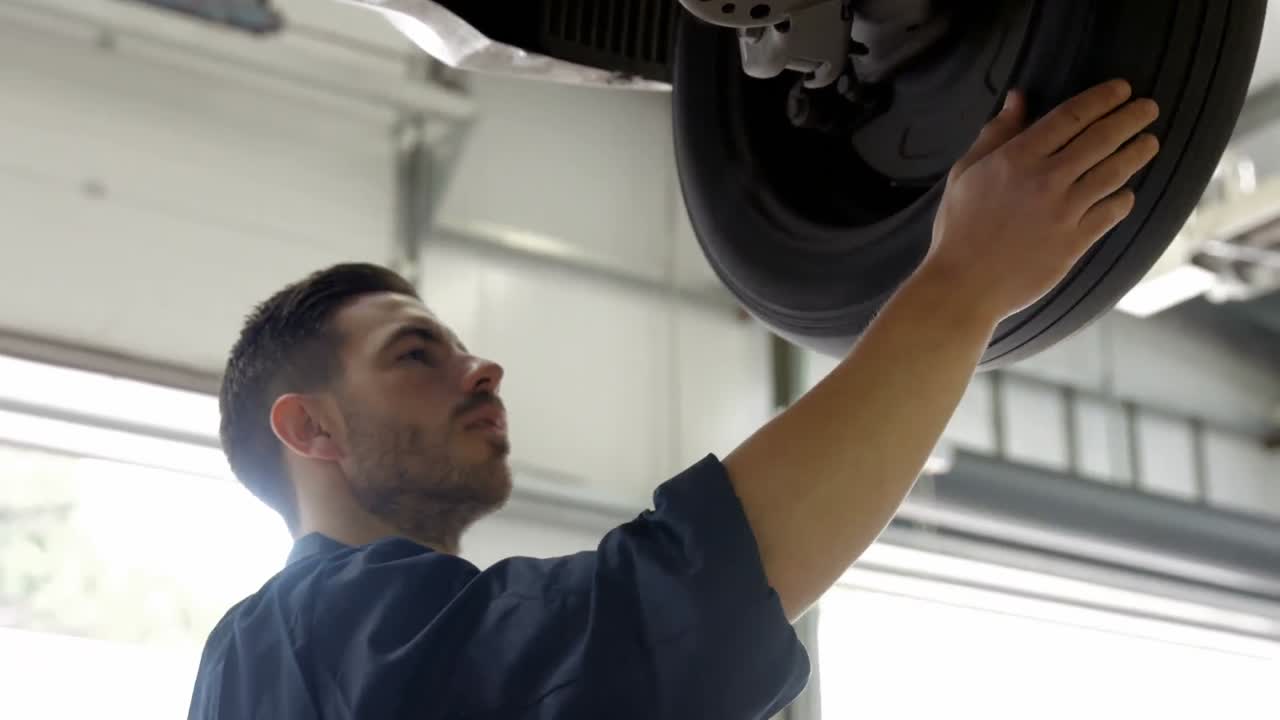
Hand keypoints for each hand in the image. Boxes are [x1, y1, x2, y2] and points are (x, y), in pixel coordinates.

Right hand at [920, 79, 1160, 321]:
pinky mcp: (1074, 243)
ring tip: (1150, 143)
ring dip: (1138, 153)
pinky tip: (1127, 193)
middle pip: (1101, 138)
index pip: (1071, 116)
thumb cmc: (958, 228)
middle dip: (1131, 117)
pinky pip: (1111, 213)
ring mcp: (1063, 212)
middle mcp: (1045, 180)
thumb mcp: (965, 173)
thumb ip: (996, 133)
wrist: (963, 285)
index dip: (1102, 98)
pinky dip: (1124, 199)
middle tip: (1148, 108)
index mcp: (1017, 158)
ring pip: (1114, 173)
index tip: (1122, 89)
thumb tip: (1018, 98)